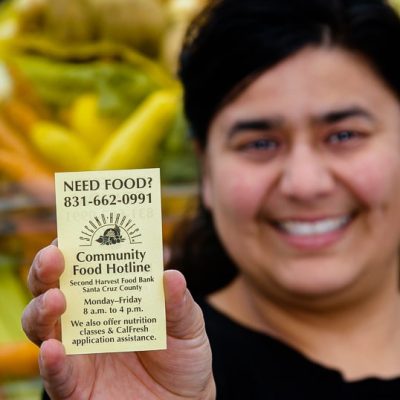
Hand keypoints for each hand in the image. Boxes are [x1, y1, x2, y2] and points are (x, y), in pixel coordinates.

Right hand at [22, 243, 214, 399]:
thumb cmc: (183, 354)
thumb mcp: (188, 324)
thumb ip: (179, 303)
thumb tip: (171, 275)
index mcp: (112, 297)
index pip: (86, 268)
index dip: (75, 248)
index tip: (74, 231)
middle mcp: (88, 319)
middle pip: (54, 289)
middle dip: (47, 270)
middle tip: (55, 256)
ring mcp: (79, 352)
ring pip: (43, 326)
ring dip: (42, 309)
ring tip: (57, 300)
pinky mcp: (76, 387)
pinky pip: (55, 374)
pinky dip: (50, 362)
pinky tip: (54, 349)